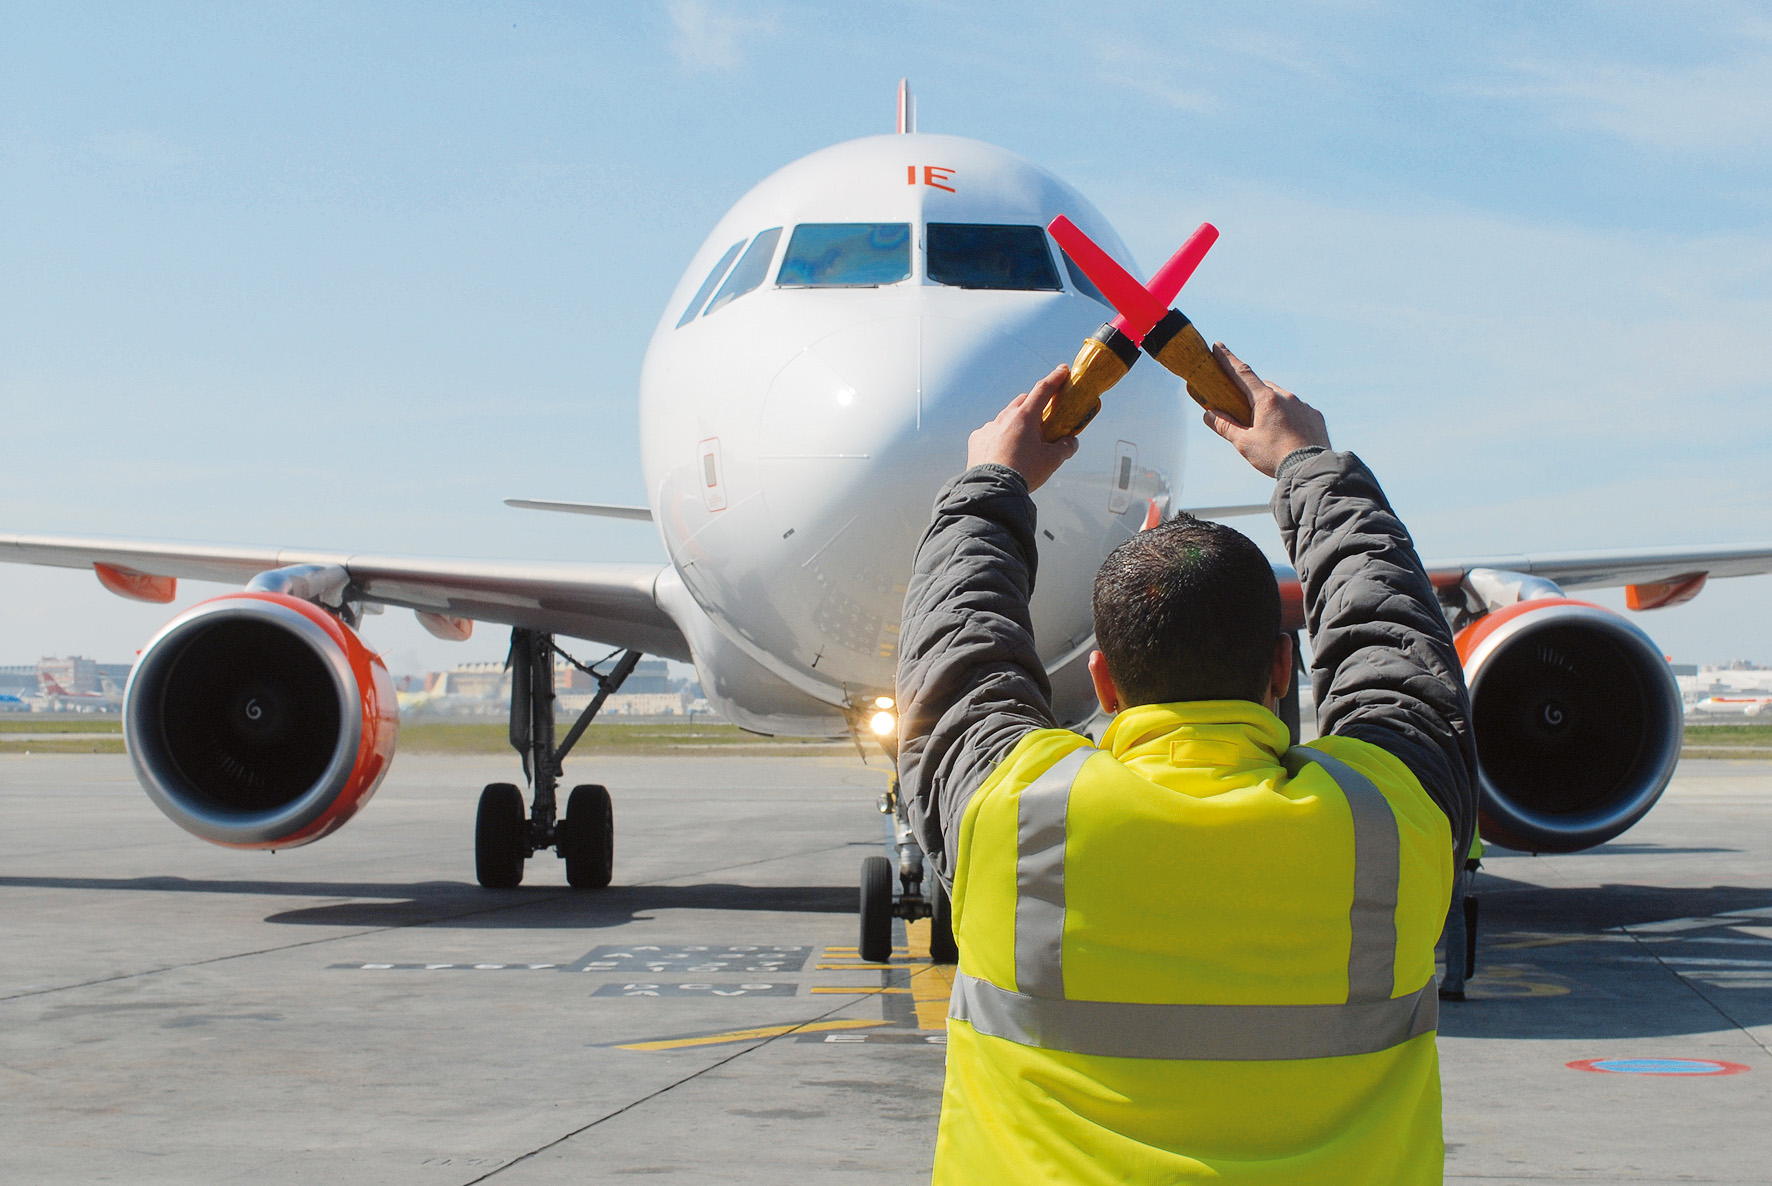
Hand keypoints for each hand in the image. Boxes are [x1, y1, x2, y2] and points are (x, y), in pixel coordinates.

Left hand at [967, 365, 1079, 490]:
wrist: (992, 489)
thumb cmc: (1024, 472)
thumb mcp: (1052, 461)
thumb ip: (1065, 447)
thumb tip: (1071, 442)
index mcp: (1025, 417)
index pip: (1043, 389)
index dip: (1055, 378)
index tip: (1062, 370)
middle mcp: (1005, 417)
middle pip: (1023, 401)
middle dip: (1034, 404)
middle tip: (1043, 416)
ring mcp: (988, 427)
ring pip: (1006, 417)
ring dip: (1016, 423)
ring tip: (1022, 442)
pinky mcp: (977, 439)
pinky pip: (991, 432)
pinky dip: (1000, 436)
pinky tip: (1004, 452)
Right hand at [1200, 345, 1329, 476]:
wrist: (1310, 468)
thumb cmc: (1274, 456)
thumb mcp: (1244, 443)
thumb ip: (1225, 426)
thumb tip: (1209, 415)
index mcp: (1266, 399)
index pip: (1242, 373)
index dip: (1228, 359)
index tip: (1218, 346)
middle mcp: (1286, 396)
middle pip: (1263, 387)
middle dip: (1252, 392)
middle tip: (1244, 407)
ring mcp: (1303, 405)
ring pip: (1282, 398)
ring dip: (1272, 405)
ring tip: (1269, 428)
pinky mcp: (1315, 416)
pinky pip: (1298, 410)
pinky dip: (1289, 416)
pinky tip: (1287, 434)